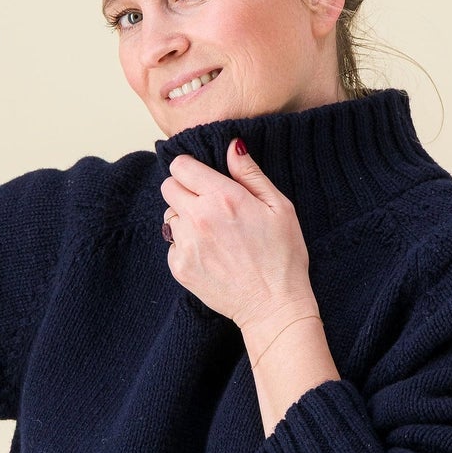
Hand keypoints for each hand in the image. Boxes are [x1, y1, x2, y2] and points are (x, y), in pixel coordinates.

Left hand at [160, 138, 315, 330]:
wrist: (273, 306)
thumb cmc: (283, 255)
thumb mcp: (279, 207)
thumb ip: (250, 174)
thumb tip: (232, 146)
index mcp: (223, 197)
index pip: (180, 166)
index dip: (190, 169)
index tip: (201, 178)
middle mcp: (198, 217)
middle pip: (168, 187)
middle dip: (184, 190)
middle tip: (207, 205)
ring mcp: (186, 244)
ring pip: (168, 217)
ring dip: (184, 219)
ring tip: (212, 234)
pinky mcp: (179, 267)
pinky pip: (172, 245)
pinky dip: (185, 246)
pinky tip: (210, 255)